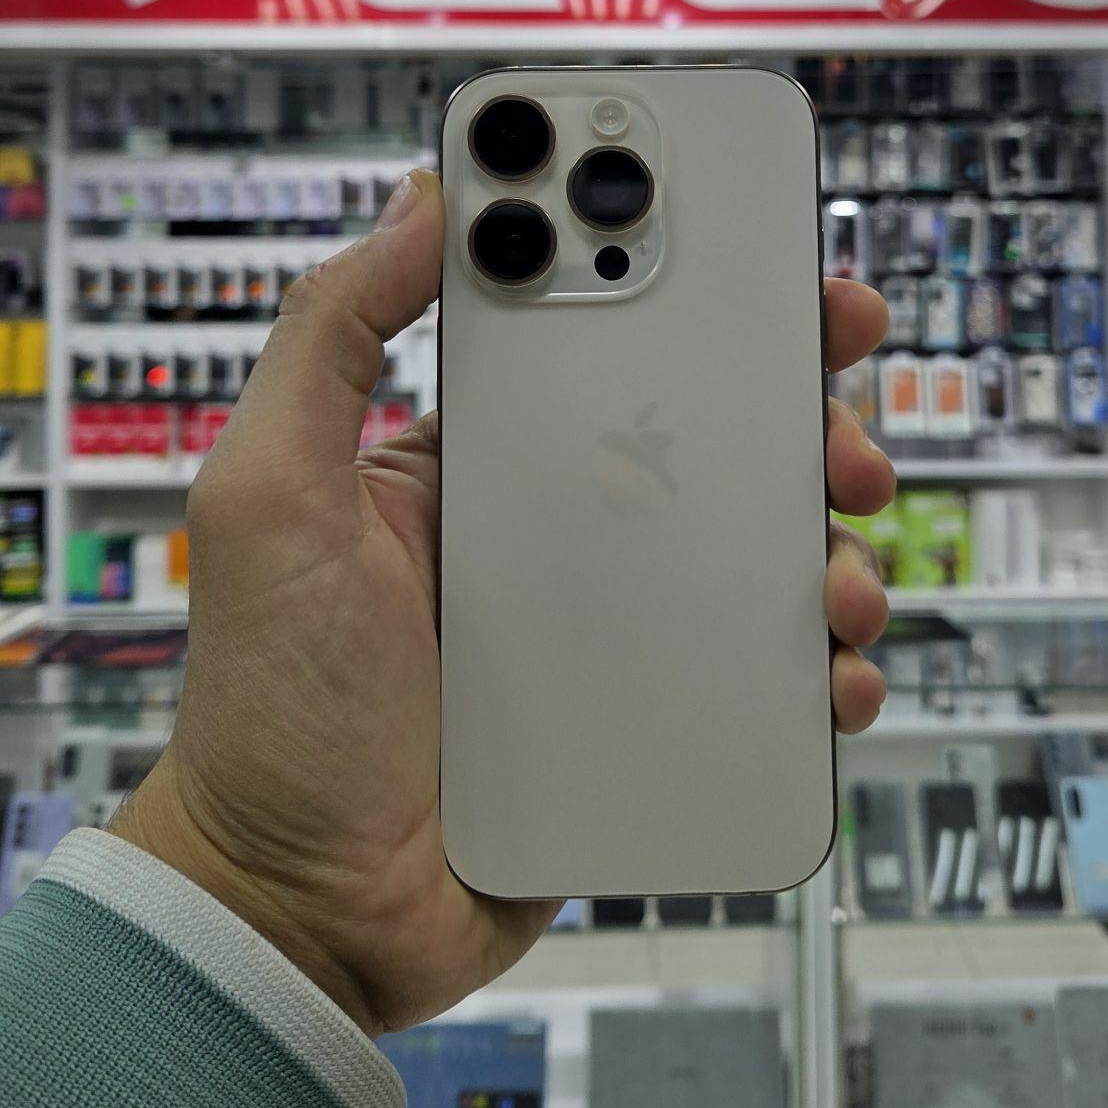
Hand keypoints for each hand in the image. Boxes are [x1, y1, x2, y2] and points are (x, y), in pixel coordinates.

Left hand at [115, 168, 893, 1036]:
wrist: (306, 908)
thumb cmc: (272, 705)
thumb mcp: (271, 494)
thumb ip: (331, 337)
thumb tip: (425, 199)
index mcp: (485, 455)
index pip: (602, 334)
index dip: (688, 280)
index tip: (763, 249)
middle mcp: (566, 526)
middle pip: (717, 430)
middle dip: (799, 406)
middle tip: (836, 418)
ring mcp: (620, 625)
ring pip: (764, 547)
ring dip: (830, 537)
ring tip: (834, 575)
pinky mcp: (658, 718)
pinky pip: (770, 674)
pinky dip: (824, 665)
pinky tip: (831, 672)